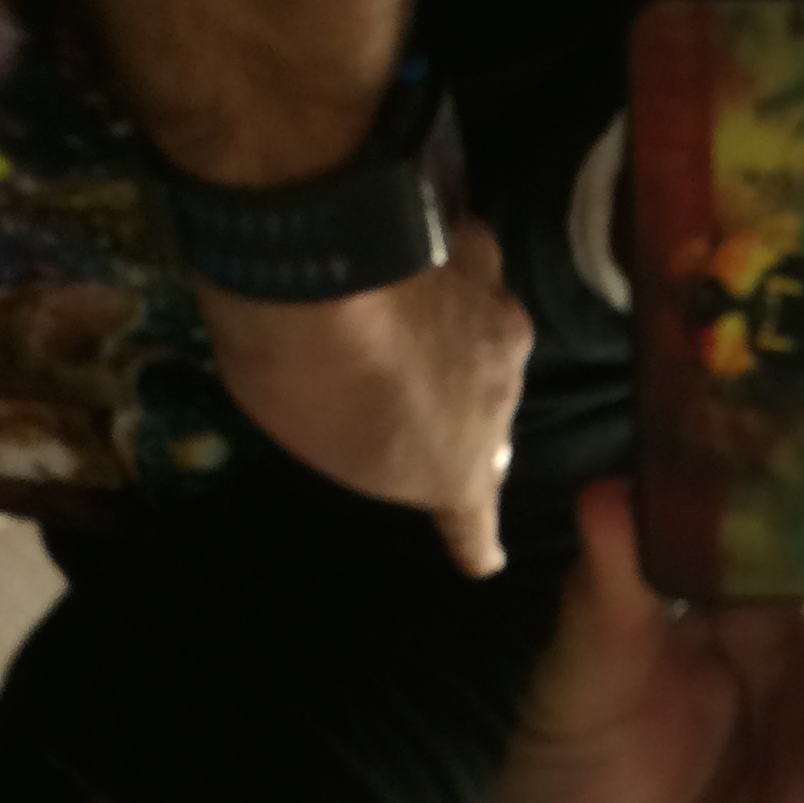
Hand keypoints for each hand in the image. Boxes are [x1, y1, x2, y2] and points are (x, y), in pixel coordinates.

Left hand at [196, 217, 533, 573]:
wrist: (320, 277)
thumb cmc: (304, 384)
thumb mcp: (324, 440)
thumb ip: (367, 443)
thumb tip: (380, 422)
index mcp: (459, 470)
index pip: (474, 519)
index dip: (476, 540)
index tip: (482, 560)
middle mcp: (500, 398)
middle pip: (486, 412)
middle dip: (458, 407)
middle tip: (406, 385)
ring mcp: (496, 319)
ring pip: (487, 336)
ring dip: (455, 332)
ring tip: (403, 310)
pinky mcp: (476, 246)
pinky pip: (465, 259)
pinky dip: (440, 260)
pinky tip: (406, 242)